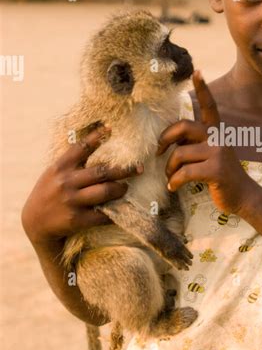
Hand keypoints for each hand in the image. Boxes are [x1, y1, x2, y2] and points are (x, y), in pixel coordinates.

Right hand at [21, 125, 143, 246]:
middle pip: (102, 172)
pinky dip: (115, 212)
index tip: (111, 128)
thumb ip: (71, 161)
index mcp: (60, 167)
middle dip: (124, 170)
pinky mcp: (77, 219)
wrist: (35, 222)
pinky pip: (103, 215)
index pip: (81, 147)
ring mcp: (72, 201)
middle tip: (139, 168)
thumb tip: (95, 141)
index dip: (97, 136)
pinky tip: (123, 209)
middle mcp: (66, 182)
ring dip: (121, 189)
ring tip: (126, 188)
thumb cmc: (49, 192)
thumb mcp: (54, 173)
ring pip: (105, 192)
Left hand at [157, 70, 254, 214]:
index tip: (198, 72)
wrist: (243, 196)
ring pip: (180, 154)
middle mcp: (218, 138)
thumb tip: (170, 141)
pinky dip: (175, 182)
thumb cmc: (220, 175)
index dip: (203, 89)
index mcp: (216, 131)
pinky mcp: (216, 170)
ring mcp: (218, 153)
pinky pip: (185, 173)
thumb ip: (194, 143)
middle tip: (159, 152)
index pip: (209, 106)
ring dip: (170, 169)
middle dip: (165, 139)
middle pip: (183, 126)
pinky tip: (173, 187)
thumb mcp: (209, 154)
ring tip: (171, 178)